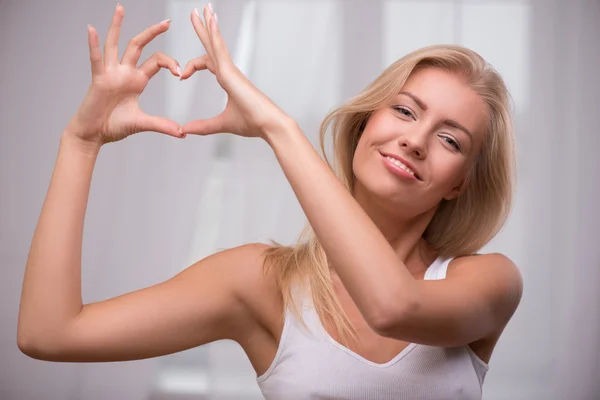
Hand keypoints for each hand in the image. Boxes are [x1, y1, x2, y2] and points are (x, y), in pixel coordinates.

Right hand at [65, 4, 183, 147]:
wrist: (94, 134)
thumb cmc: (114, 126)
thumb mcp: (142, 123)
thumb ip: (162, 125)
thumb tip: (182, 133)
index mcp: (137, 80)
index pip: (156, 61)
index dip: (170, 63)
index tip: (180, 72)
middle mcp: (124, 72)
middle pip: (138, 45)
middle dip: (152, 33)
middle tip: (167, 22)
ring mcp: (110, 73)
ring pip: (114, 44)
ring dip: (117, 26)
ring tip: (121, 8)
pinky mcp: (98, 79)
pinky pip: (96, 59)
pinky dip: (93, 44)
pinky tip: (92, 29)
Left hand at [180, 5, 293, 139]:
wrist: (268, 125)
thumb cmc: (252, 123)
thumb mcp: (221, 124)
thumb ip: (203, 126)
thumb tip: (185, 130)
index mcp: (228, 80)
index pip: (208, 62)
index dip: (192, 66)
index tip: (182, 77)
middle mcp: (229, 71)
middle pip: (213, 44)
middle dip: (203, 28)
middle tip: (195, 11)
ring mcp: (231, 70)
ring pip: (216, 42)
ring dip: (208, 24)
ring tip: (202, 8)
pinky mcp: (231, 72)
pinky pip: (220, 48)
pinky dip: (214, 34)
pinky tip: (209, 20)